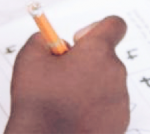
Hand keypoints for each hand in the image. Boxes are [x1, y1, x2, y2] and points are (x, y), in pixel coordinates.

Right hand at [4, 16, 129, 133]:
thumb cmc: (39, 102)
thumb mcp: (29, 58)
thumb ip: (42, 39)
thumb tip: (49, 40)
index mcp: (97, 52)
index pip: (114, 25)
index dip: (96, 28)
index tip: (79, 41)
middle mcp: (115, 74)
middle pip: (105, 57)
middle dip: (84, 62)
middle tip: (59, 76)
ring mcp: (121, 101)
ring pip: (106, 82)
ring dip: (88, 85)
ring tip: (63, 100)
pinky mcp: (121, 123)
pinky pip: (108, 106)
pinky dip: (93, 107)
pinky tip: (72, 116)